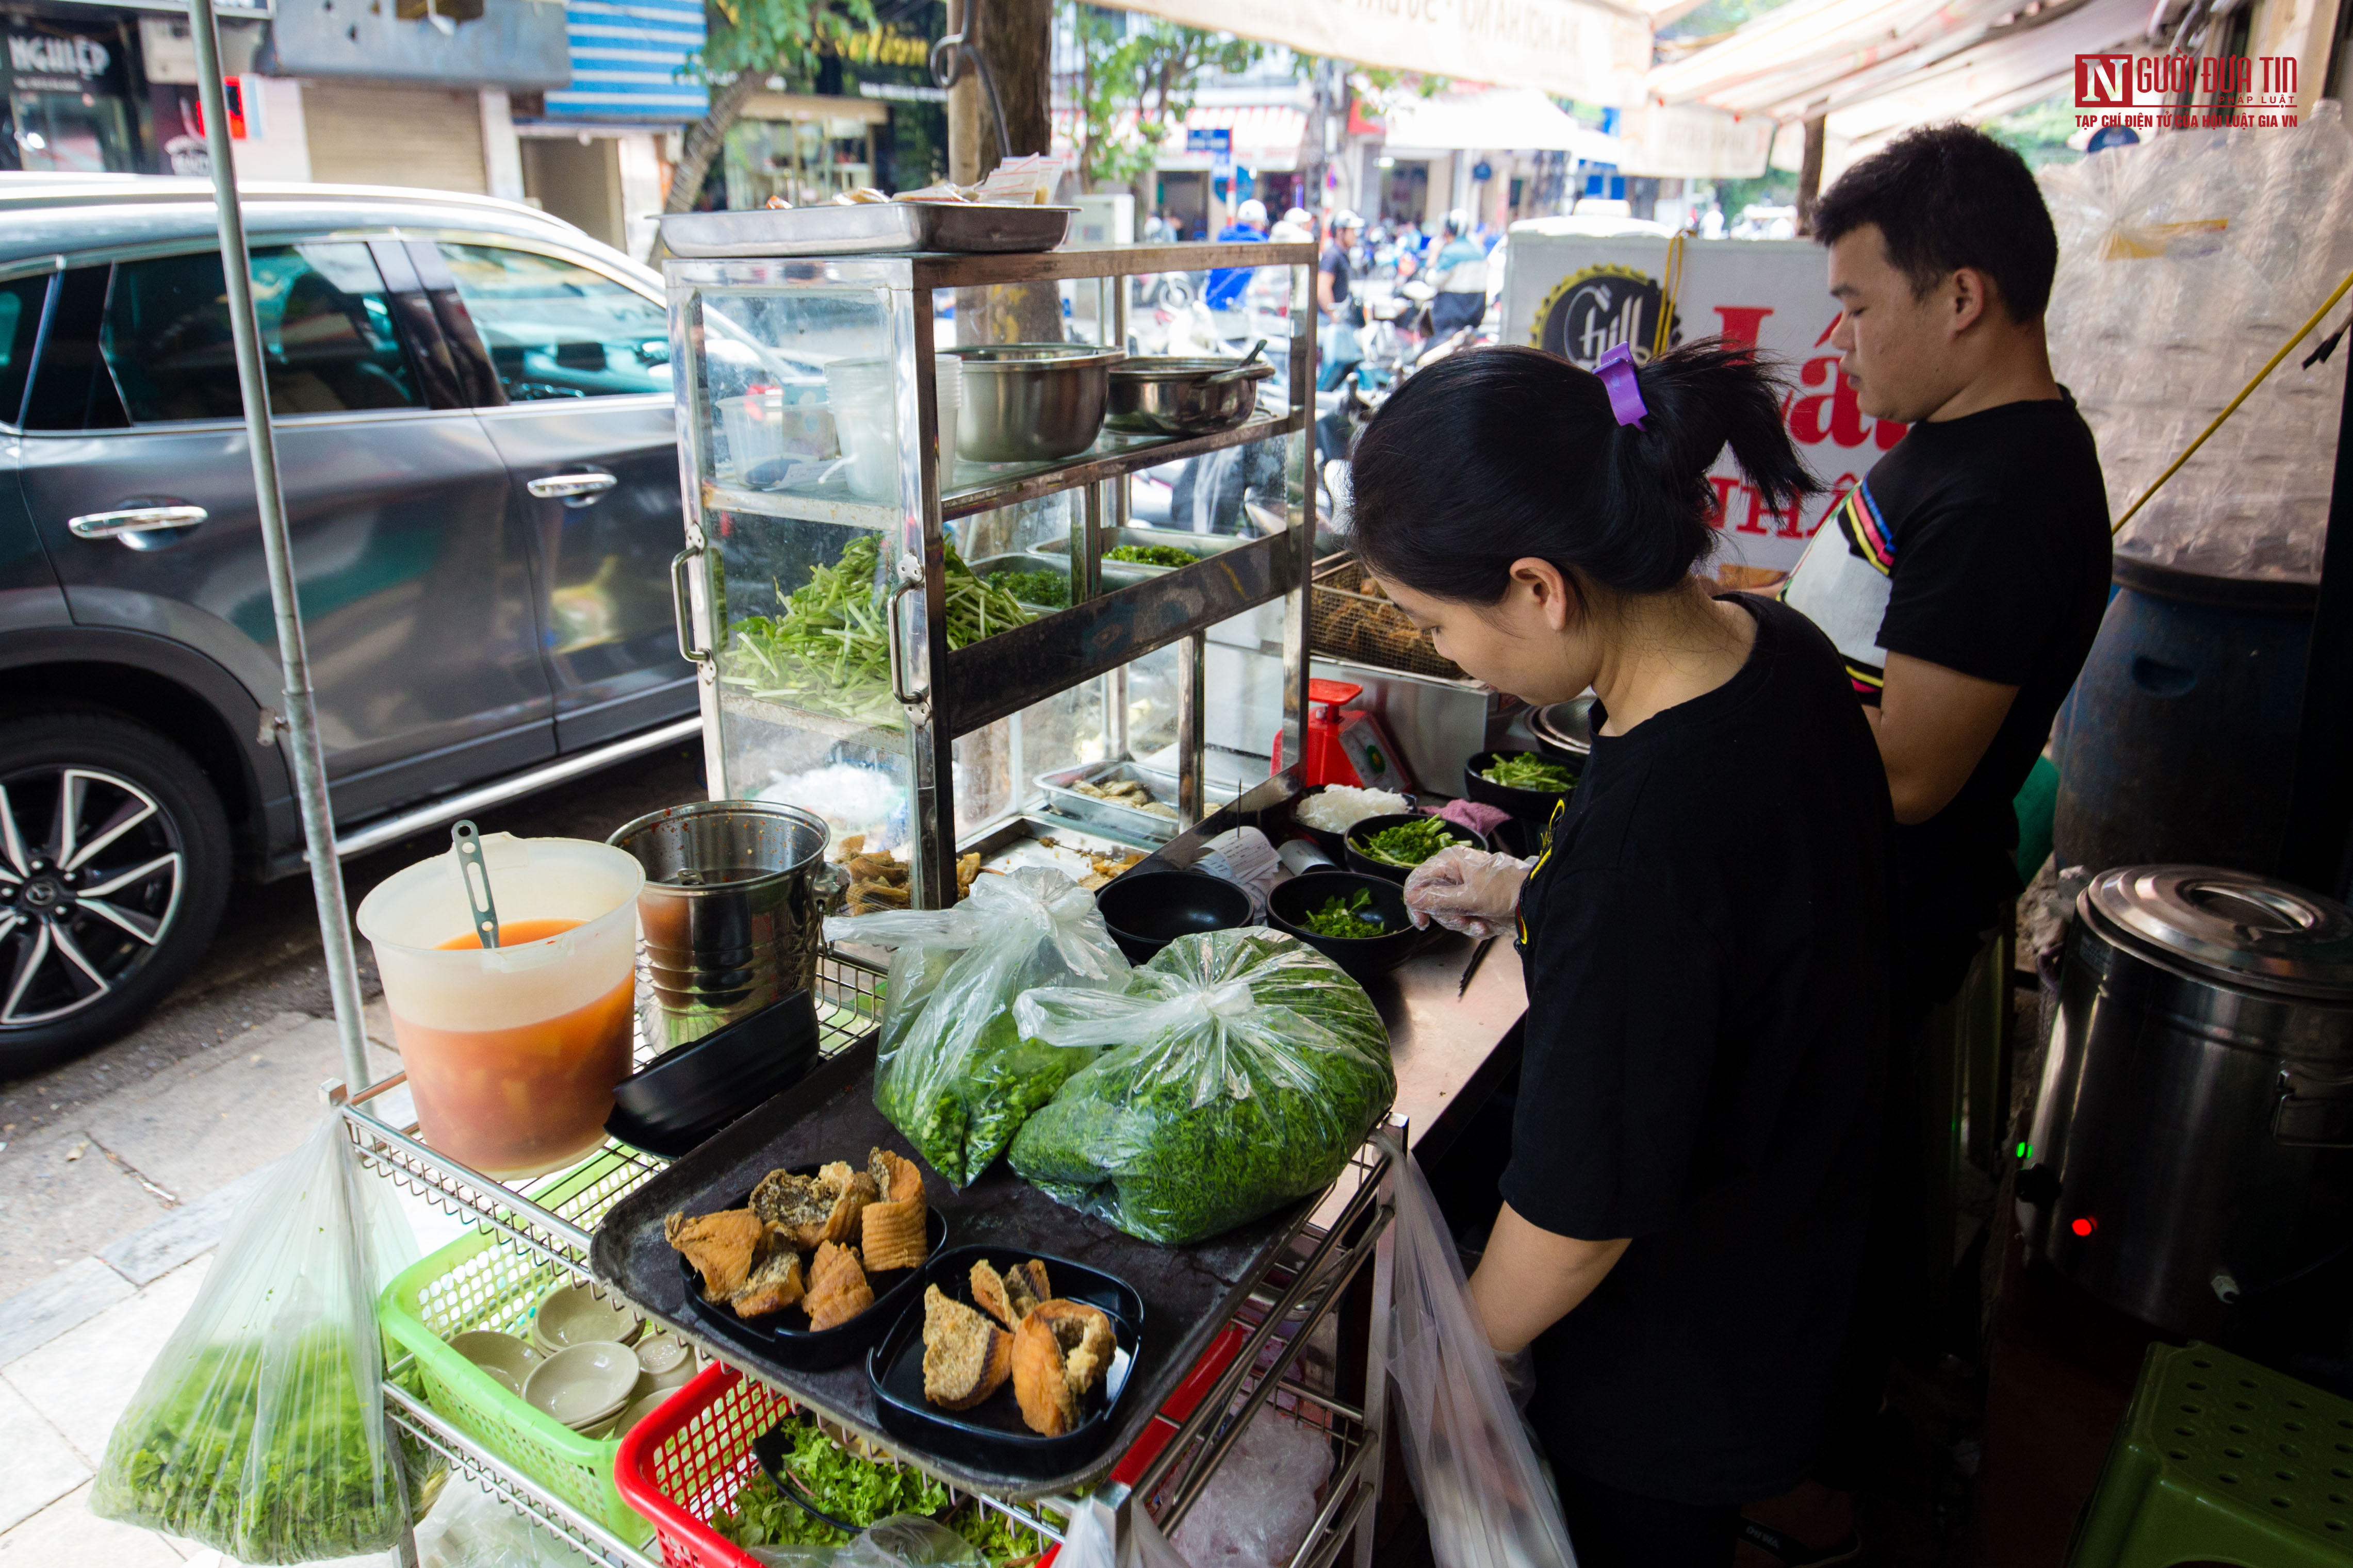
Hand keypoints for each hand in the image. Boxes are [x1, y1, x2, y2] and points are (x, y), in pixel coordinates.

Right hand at [1401, 846, 1529, 938]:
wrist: (1536, 903)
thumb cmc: (1507, 890)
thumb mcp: (1470, 897)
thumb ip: (1437, 900)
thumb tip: (1410, 898)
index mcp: (1450, 862)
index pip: (1418, 880)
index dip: (1415, 902)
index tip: (1422, 922)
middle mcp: (1454, 875)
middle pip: (1431, 901)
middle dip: (1448, 916)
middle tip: (1463, 919)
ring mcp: (1464, 891)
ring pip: (1447, 915)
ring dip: (1463, 923)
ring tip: (1481, 922)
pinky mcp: (1473, 905)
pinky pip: (1462, 921)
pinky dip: (1474, 927)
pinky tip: (1487, 924)